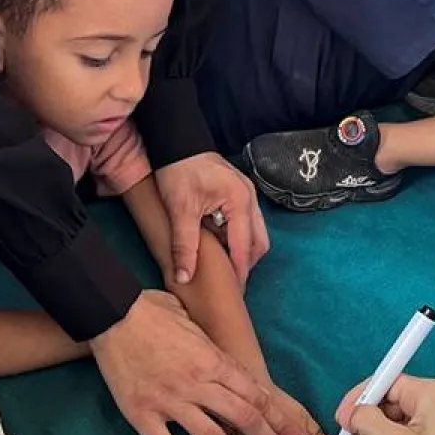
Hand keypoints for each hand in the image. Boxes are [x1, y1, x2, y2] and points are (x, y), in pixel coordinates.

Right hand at [91, 291, 309, 434]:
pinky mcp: (142, 414)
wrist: (111, 312)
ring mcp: (170, 400)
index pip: (257, 398)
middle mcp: (197, 383)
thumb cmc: (154, 312)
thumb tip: (235, 371)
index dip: (280, 423)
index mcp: (214, 361)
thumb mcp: (196, 326)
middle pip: (245, 420)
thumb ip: (217, 353)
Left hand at [155, 152, 269, 286]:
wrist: (175, 142)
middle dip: (245, 264)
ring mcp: (248, 196)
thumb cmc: (178, 170)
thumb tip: (184, 277)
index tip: (232, 292)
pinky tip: (219, 246)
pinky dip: (236, 239)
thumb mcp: (180, 210)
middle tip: (228, 282)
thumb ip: (184, 245)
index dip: (239, 272)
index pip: (244, 247)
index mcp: (239, 202)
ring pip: (255, 234)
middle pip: (258, 243)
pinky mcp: (240, 195)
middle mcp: (251, 199)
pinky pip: (246, 224)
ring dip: (240, 251)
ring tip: (221, 266)